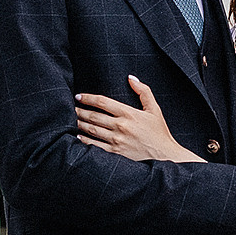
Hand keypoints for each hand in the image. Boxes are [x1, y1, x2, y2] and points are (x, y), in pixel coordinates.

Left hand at [75, 79, 195, 164]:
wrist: (165, 156)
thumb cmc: (159, 132)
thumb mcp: (154, 109)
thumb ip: (143, 91)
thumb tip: (131, 78)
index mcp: (129, 113)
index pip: (103, 102)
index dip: (88, 98)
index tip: (79, 96)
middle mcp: (121, 126)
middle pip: (94, 116)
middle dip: (79, 111)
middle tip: (70, 107)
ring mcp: (117, 141)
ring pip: (92, 130)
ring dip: (80, 123)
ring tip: (71, 119)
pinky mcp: (115, 153)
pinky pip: (95, 146)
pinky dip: (84, 141)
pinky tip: (77, 137)